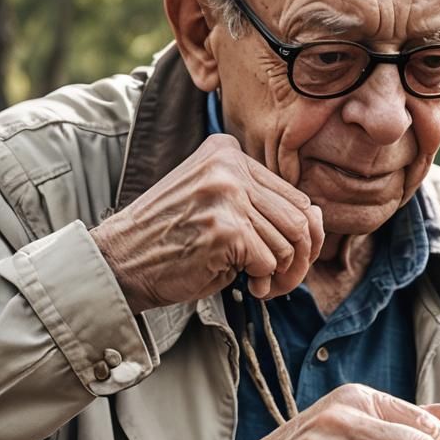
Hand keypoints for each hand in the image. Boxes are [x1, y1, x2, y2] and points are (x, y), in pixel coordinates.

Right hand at [91, 133, 324, 310]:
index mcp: (226, 152)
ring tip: (262, 285)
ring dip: (283, 274)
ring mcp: (226, 195)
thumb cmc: (171, 241)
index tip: (286, 259)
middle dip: (300, 258)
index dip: (303, 234)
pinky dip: (265, 282)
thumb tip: (319, 220)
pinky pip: (269, 261)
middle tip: (281, 280)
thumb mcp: (214, 205)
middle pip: (300, 217)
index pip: (293, 194)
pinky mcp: (225, 229)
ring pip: (289, 241)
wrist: (120, 262)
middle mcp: (228, 166)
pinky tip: (248, 287)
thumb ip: (259, 205)